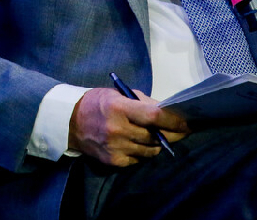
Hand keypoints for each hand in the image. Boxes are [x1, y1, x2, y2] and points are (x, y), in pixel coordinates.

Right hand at [68, 88, 187, 166]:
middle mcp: (118, 129)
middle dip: (171, 134)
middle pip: (155, 136)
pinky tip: (137, 144)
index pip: (154, 116)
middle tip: (181, 131)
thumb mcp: (118, 95)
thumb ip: (143, 103)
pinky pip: (138, 159)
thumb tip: (169, 112)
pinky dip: (142, 152)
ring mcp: (115, 147)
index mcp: (119, 107)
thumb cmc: (97, 104)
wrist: (69, 122)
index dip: (174, 120)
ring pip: (150, 150)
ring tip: (156, 137)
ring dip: (156, 144)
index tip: (187, 122)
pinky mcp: (113, 160)